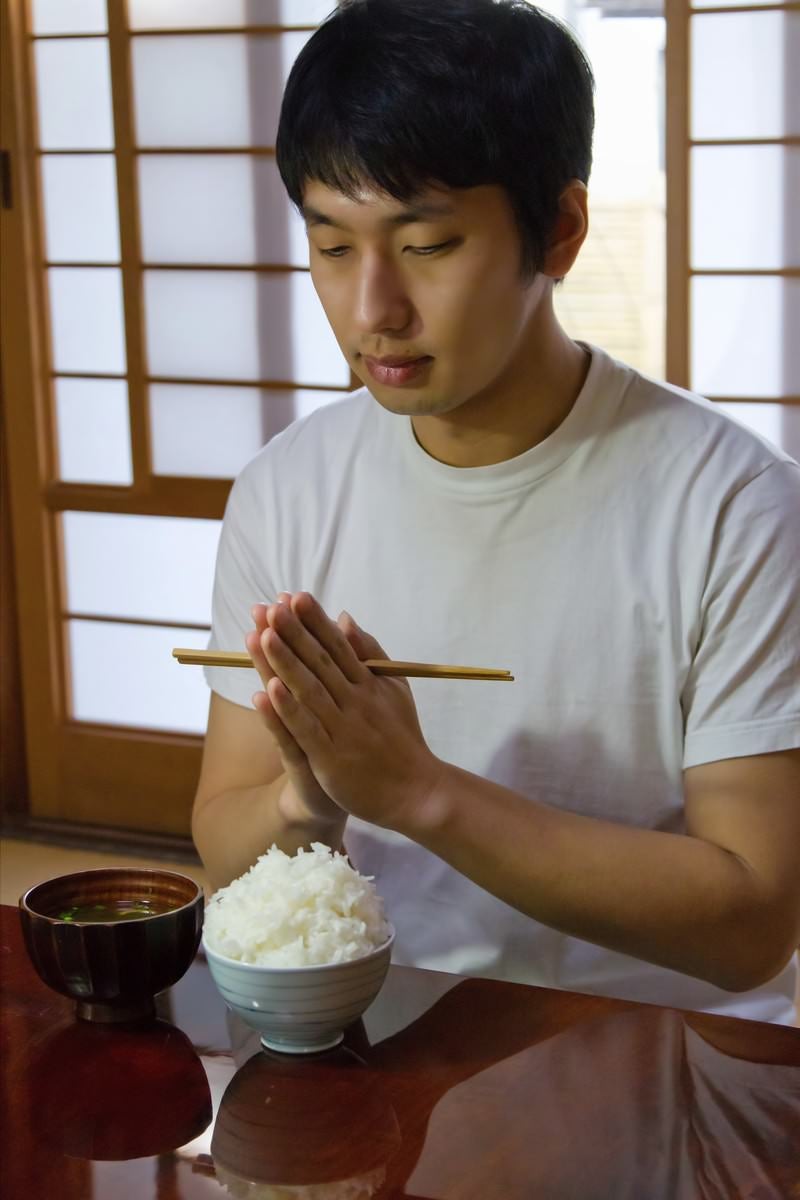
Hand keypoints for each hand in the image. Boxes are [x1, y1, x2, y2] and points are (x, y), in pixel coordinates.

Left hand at [256, 592, 442, 830]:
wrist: (416, 792)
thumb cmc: (402, 739)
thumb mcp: (394, 688)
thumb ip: (370, 653)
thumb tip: (345, 619)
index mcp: (370, 683)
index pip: (338, 645)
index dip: (315, 621)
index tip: (294, 596)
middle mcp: (356, 701)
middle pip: (321, 662)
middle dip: (295, 633)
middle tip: (272, 606)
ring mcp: (344, 729)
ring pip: (310, 691)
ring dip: (285, 663)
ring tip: (263, 636)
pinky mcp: (331, 758)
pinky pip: (307, 730)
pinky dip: (288, 710)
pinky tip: (268, 690)